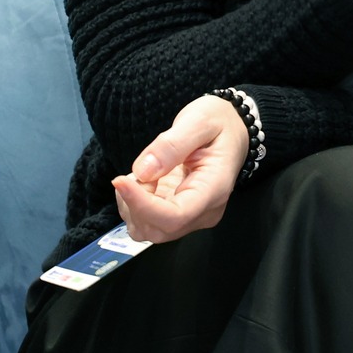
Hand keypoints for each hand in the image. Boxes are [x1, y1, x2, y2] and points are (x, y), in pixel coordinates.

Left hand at [111, 94, 249, 243]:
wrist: (232, 127)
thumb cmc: (220, 121)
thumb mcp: (198, 121)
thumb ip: (171, 145)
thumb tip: (143, 172)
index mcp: (214, 189)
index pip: (175, 216)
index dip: (142, 205)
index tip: (119, 181)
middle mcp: (205, 211)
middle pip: (160, 230)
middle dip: (135, 205)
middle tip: (132, 173)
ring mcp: (193, 216)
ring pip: (151, 231)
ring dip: (133, 208)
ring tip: (141, 175)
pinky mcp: (181, 214)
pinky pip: (150, 222)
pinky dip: (135, 207)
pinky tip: (142, 182)